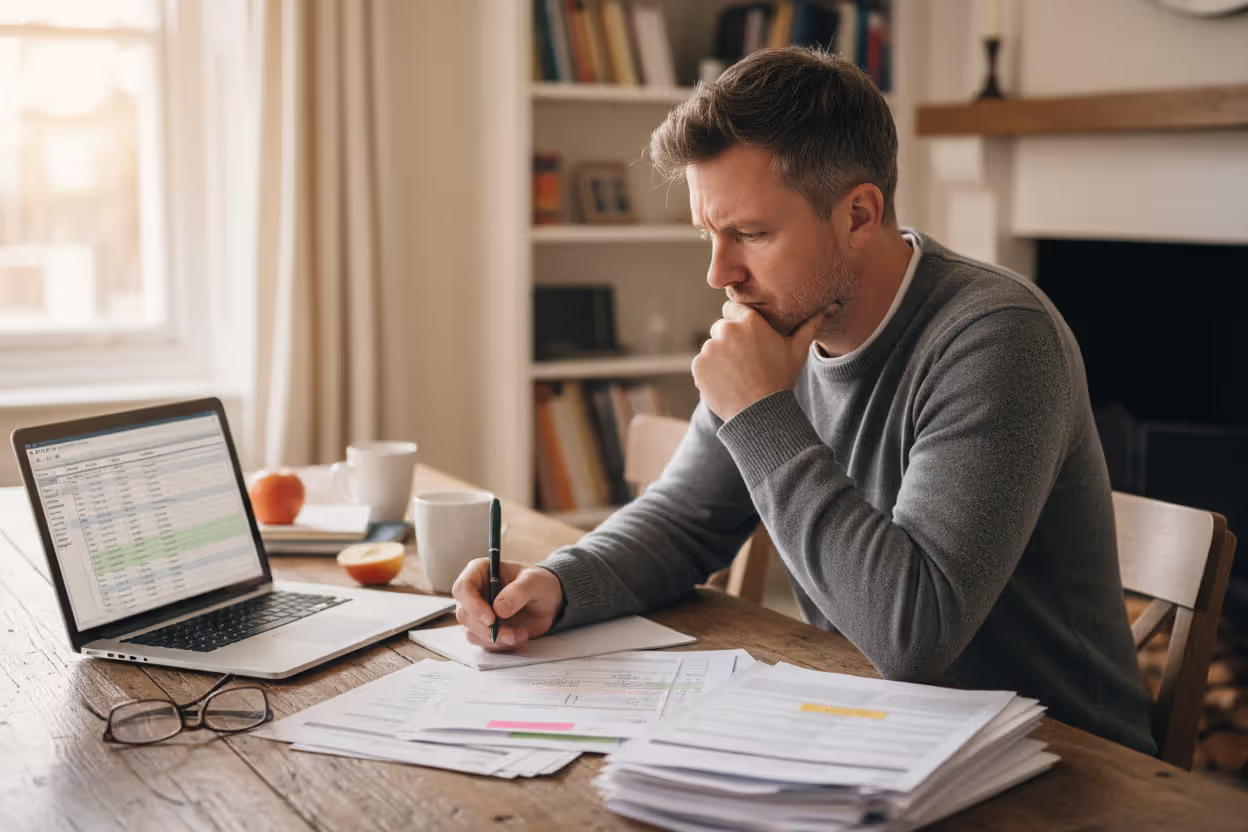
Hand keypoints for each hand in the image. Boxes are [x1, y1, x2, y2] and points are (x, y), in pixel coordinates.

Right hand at [450, 559, 562, 650]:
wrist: (547, 601)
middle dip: (487, 628)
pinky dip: (500, 644)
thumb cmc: (538, 584)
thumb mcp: (534, 581)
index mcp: (480, 572)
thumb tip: (499, 609)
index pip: (462, 588)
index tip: (491, 619)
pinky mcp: (483, 629)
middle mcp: (474, 592)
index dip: (472, 605)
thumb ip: (518, 591)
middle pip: (464, 614)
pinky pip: (483, 642)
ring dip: (496, 638)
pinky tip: (518, 636)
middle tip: (510, 633)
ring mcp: (477, 612)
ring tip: (520, 633)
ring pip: (472, 632)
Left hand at [691, 301, 823, 421]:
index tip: (747, 339)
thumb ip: (811, 324)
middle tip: (744, 362)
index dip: (740, 324)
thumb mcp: (798, 350)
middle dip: (729, 340)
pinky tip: (727, 383)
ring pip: (712, 347)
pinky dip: (710, 372)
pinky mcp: (698, 365)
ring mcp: (710, 347)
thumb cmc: (781, 379)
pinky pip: (702, 364)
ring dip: (719, 357)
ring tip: (737, 375)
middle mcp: (727, 329)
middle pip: (721, 328)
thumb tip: (834, 305)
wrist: (760, 413)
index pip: (733, 309)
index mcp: (749, 320)